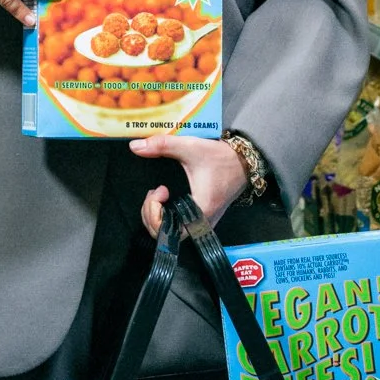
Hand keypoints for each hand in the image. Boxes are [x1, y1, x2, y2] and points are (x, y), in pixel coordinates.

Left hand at [130, 132, 247, 236]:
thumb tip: (134, 146)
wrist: (244, 161)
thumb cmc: (220, 157)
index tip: (160, 189)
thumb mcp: (190, 147)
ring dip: (157, 215)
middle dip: (151, 213)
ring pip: (170, 233)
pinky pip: (179, 227)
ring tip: (159, 194)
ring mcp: (204, 224)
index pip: (167, 231)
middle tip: (155, 193)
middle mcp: (202, 223)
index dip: (153, 212)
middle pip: (164, 234)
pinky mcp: (203, 220)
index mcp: (200, 211)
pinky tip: (166, 200)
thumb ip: (162, 145)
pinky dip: (166, 217)